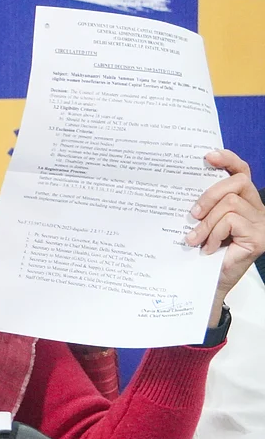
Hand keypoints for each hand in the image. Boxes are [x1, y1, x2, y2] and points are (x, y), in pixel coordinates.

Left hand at [185, 149, 264, 324]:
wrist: (207, 282)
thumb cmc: (203, 251)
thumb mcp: (202, 221)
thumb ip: (204, 204)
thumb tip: (182, 183)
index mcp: (243, 200)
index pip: (242, 171)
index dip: (228, 160)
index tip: (208, 156)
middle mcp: (257, 208)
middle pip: (236, 182)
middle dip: (209, 194)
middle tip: (192, 213)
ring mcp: (260, 223)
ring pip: (229, 203)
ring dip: (207, 222)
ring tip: (195, 239)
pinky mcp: (258, 237)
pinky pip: (230, 221)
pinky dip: (214, 233)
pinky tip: (209, 248)